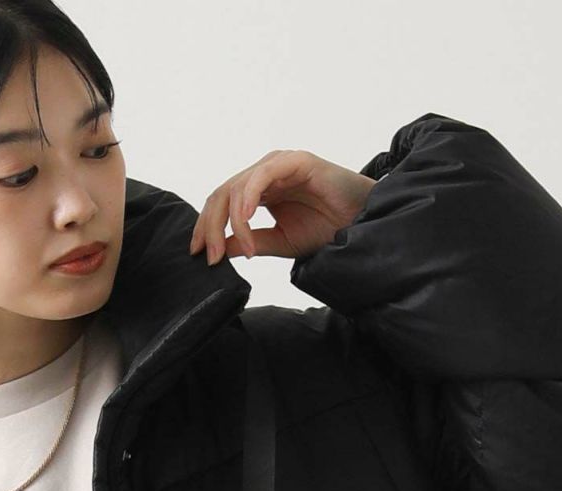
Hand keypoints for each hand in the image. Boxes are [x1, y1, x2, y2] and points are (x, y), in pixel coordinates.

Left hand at [189, 150, 377, 264]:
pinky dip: (248, 199)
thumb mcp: (279, 241)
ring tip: (241, 249)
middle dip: (210, 226)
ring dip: (232, 220)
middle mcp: (264, 175)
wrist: (360, 223)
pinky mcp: (294, 161)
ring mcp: (278, 165)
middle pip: (222, 194)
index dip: (206, 228)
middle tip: (210, 257)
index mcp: (258, 191)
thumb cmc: (326, 228)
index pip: (221, 204)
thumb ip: (249, 242)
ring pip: (237, 186)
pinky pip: (261, 176)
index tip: (200, 256)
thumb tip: (219, 248)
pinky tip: (245, 220)